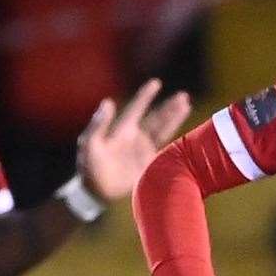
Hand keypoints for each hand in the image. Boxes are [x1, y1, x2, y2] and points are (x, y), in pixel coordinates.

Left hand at [76, 79, 192, 201]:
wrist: (96, 193)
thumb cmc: (88, 167)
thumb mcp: (89, 144)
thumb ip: (98, 124)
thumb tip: (108, 102)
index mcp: (122, 130)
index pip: (137, 108)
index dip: (146, 96)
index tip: (156, 83)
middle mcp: (135, 138)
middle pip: (156, 119)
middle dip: (169, 108)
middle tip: (184, 96)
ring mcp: (143, 151)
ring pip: (163, 132)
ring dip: (175, 120)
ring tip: (187, 108)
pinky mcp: (149, 165)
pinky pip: (166, 152)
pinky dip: (176, 144)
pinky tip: (187, 136)